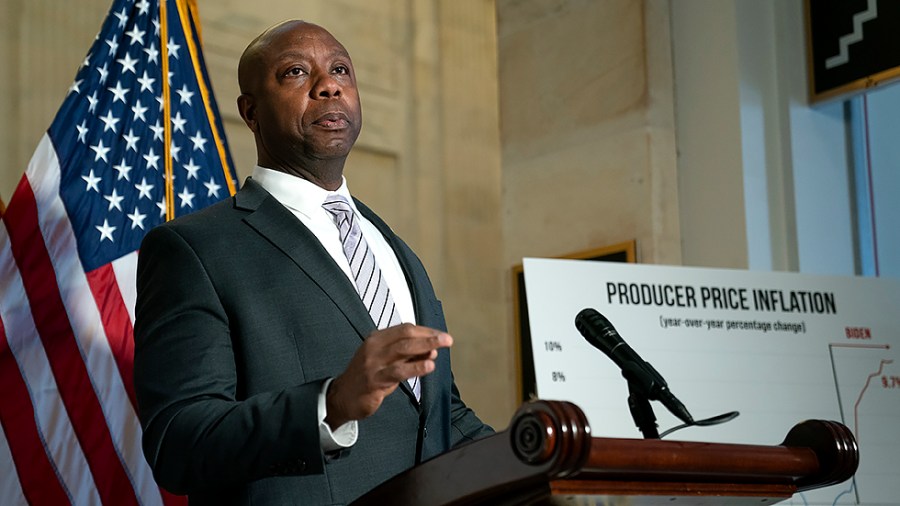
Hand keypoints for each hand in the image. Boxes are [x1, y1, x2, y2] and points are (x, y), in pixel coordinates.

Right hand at [325, 323, 451, 428]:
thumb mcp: (385, 361)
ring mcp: (373, 363)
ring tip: (440, 349)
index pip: (405, 329)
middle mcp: (374, 347)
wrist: (342, 397)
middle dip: (429, 337)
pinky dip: (416, 367)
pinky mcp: (375, 380)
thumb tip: (432, 350)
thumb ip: (406, 355)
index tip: (441, 334)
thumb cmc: (367, 377)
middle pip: (406, 336)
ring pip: (403, 350)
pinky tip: (428, 367)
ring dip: (425, 348)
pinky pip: (399, 371)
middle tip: (447, 339)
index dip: (425, 331)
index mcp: (377, 338)